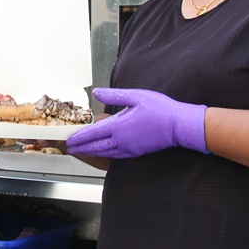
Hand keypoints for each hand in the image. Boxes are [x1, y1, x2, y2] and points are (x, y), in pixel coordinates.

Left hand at [65, 87, 207, 158]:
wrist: (179, 126)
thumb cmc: (160, 110)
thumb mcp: (136, 96)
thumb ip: (114, 95)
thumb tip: (97, 92)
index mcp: (118, 126)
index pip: (92, 133)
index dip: (79, 137)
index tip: (68, 139)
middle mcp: (121, 140)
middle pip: (95, 146)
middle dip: (81, 147)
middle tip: (69, 148)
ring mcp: (128, 148)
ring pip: (104, 152)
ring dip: (91, 152)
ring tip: (81, 151)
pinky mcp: (136, 152)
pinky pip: (115, 155)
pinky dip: (105, 154)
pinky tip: (103, 152)